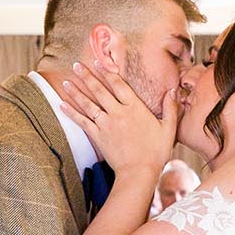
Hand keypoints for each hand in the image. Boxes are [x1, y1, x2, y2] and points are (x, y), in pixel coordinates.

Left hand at [57, 60, 176, 177]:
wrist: (138, 172)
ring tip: (66, 81)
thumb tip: (172, 91)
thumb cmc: (156, 152)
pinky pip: (82, 121)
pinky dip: (71, 112)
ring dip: (76, 91)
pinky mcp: (98, 136)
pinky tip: (62, 104)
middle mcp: (118, 113)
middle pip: (99, 90)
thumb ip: (170, 108)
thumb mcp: (168, 129)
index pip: (119, 85)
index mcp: (135, 108)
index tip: (98, 62)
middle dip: (87, 76)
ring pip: (88, 104)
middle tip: (76, 64)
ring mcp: (106, 124)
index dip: (107, 72)